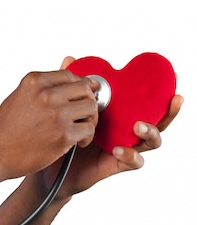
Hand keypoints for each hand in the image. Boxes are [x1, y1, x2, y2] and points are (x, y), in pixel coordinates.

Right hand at [0, 68, 98, 180]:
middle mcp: (46, 95)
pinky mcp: (63, 135)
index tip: (85, 93)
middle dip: (88, 101)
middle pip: (84, 90)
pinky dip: (86, 137)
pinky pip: (89, 130)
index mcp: (34, 82)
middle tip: (83, 114)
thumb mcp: (19, 96)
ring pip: (91, 108)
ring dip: (89, 119)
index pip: (69, 75)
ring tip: (80, 129)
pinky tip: (77, 142)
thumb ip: (42, 86)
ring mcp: (56, 114)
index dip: (80, 85)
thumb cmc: (5, 128)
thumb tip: (67, 74)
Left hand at [41, 58, 182, 199]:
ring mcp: (125, 147)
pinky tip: (119, 149)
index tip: (173, 77)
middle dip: (169, 110)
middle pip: (158, 120)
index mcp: (119, 114)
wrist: (51, 166)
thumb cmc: (63, 134)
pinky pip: (134, 161)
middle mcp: (126, 130)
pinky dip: (131, 155)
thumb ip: (70, 86)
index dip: (160, 91)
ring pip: (152, 142)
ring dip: (151, 132)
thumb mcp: (67, 107)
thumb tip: (70, 59)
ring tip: (139, 126)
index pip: (144, 101)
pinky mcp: (117, 165)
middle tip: (174, 99)